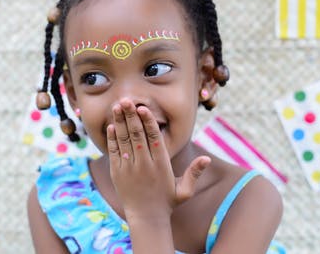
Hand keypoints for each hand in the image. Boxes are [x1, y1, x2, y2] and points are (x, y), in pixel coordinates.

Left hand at [106, 98, 210, 221]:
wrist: (146, 219)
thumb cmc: (167, 202)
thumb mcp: (185, 190)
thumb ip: (194, 172)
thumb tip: (207, 159)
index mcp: (161, 164)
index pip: (154, 137)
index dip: (148, 121)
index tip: (143, 107)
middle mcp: (144, 164)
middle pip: (137, 135)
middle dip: (131, 116)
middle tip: (126, 99)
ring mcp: (129, 168)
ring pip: (124, 140)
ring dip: (120, 122)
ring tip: (117, 106)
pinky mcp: (118, 173)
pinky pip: (114, 152)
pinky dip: (112, 138)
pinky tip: (112, 126)